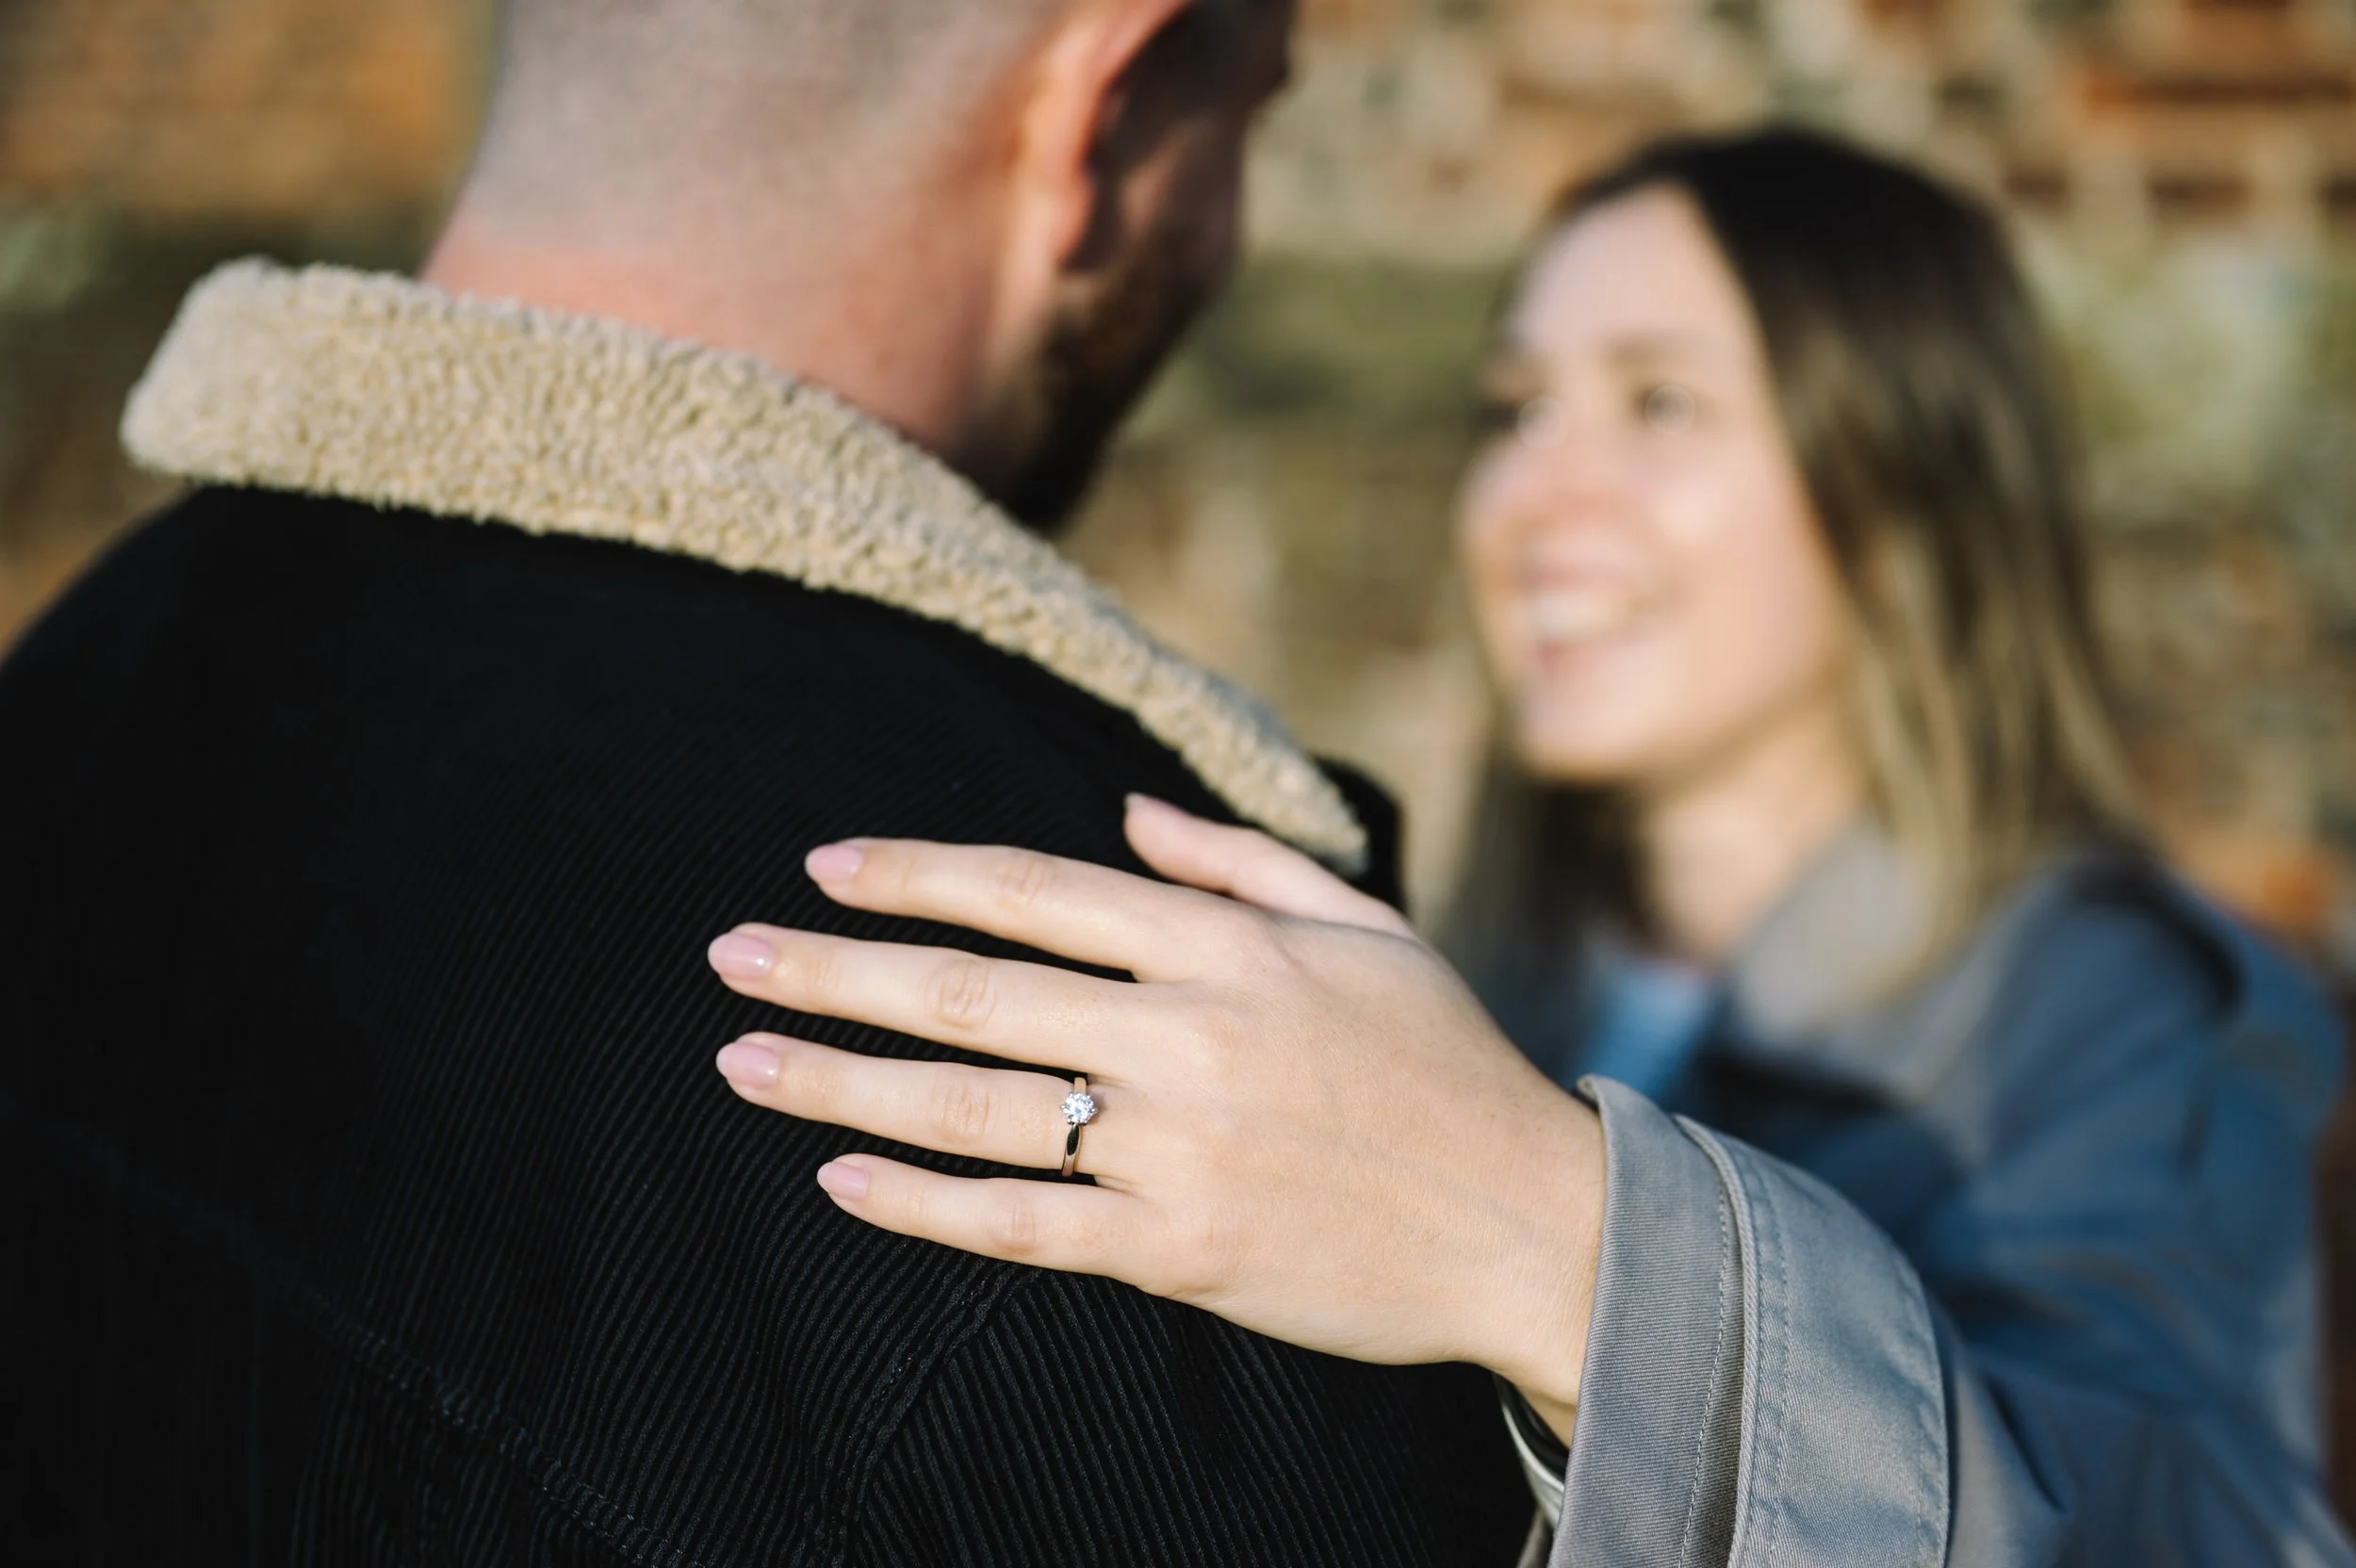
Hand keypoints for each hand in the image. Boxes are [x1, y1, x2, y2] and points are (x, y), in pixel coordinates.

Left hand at [704, 795, 1602, 1430]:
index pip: (1034, 888)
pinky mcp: (1180, 1252)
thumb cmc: (1447, 1063)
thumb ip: (1240, 863)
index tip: (822, 866)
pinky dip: (923, 1202)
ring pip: (974, 1104)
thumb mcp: (1367, 927)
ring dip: (842, 1078)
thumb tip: (1123, 811)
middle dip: (835, 968)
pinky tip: (842, 1176)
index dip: (916, 872)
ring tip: (744, 1058)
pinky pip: (1023, 1224)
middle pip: (973, 988)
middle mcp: (1189, 1032)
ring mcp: (1179, 1146)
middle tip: (729, 956)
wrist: (1532, 1223)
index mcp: (1229, 945)